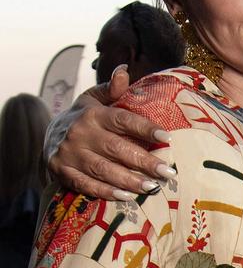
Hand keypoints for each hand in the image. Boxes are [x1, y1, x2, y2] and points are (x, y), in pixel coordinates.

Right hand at [48, 65, 172, 199]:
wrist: (49, 133)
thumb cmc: (84, 116)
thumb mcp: (95, 99)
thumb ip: (113, 89)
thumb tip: (124, 70)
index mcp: (92, 114)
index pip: (122, 120)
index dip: (145, 128)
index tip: (167, 137)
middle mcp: (79, 133)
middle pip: (116, 149)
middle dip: (144, 162)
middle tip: (168, 173)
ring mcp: (68, 154)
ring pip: (103, 170)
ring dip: (129, 181)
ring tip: (153, 187)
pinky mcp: (61, 171)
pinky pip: (86, 185)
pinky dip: (107, 192)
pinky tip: (127, 196)